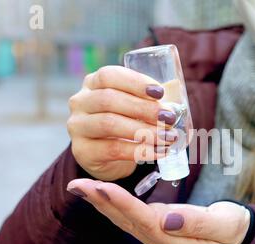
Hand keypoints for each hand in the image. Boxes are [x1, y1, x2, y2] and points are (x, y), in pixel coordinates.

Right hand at [67, 66, 178, 180]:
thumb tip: (176, 106)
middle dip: (144, 108)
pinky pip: (113, 149)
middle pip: (109, 100)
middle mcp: (80, 102)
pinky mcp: (83, 151)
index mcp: (93, 83)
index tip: (160, 92)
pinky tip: (159, 152)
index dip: (135, 82)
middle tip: (170, 118)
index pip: (109, 76)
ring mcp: (78, 127)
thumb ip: (149, 101)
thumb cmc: (125, 124)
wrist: (107, 157)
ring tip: (168, 137)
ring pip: (109, 124)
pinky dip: (140, 151)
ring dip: (144, 131)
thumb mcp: (133, 107)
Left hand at [67, 179, 250, 243]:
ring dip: (103, 204)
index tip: (101, 187)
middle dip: (102, 202)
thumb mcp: (224, 225)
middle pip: (128, 222)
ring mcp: (158, 242)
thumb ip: (198, 223)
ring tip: (81, 187)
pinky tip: (101, 196)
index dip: (123, 204)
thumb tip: (168, 219)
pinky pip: (130, 220)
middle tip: (77, 184)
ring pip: (125, 221)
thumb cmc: (233, 229)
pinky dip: (114, 206)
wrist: (236, 241)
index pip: (146, 221)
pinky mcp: (157, 233)